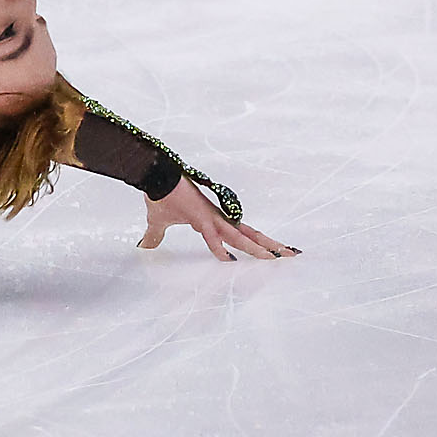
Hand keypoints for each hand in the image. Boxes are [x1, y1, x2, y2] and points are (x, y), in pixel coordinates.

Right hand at [137, 175, 301, 260]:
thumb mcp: (157, 222)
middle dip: (270, 246)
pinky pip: (213, 236)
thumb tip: (144, 247)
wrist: (156, 177)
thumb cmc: (160, 196)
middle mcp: (218, 220)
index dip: (254, 243)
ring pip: (241, 236)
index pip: (239, 234)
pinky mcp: (201, 217)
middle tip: (292, 254)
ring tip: (280, 256)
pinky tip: (230, 259)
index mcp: (212, 221)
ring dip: (260, 247)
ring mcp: (212, 218)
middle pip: (250, 235)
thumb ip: (155, 235)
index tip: (270, 252)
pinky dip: (220, 248)